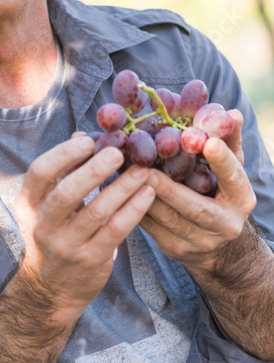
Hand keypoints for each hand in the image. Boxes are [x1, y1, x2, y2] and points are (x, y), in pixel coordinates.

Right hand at [14, 135, 155, 324]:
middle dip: (94, 170)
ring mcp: (66, 245)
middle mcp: (42, 225)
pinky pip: (115, 230)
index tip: (88, 141)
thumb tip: (82, 136)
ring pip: (96, 212)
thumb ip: (63, 173)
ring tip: (142, 170)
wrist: (50, 290)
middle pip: (66, 193)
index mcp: (28, 204)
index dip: (63, 154)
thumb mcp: (46, 206)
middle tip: (118, 152)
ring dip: (122, 188)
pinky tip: (148, 193)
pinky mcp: (90, 260)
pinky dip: (133, 209)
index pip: (39, 173)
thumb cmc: (53, 235)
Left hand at [141, 109, 255, 273]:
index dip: (221, 161)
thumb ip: (227, 142)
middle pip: (197, 207)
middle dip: (170, 189)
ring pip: (169, 220)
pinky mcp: (176, 249)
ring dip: (145, 198)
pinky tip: (119, 193)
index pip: (233, 178)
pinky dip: (135, 209)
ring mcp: (201, 241)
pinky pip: (152, 229)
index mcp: (241, 198)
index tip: (208, 142)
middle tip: (146, 170)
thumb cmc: (219, 191)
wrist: (215, 243)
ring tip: (125, 176)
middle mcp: (226, 224)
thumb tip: (232, 113)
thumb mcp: (228, 168)